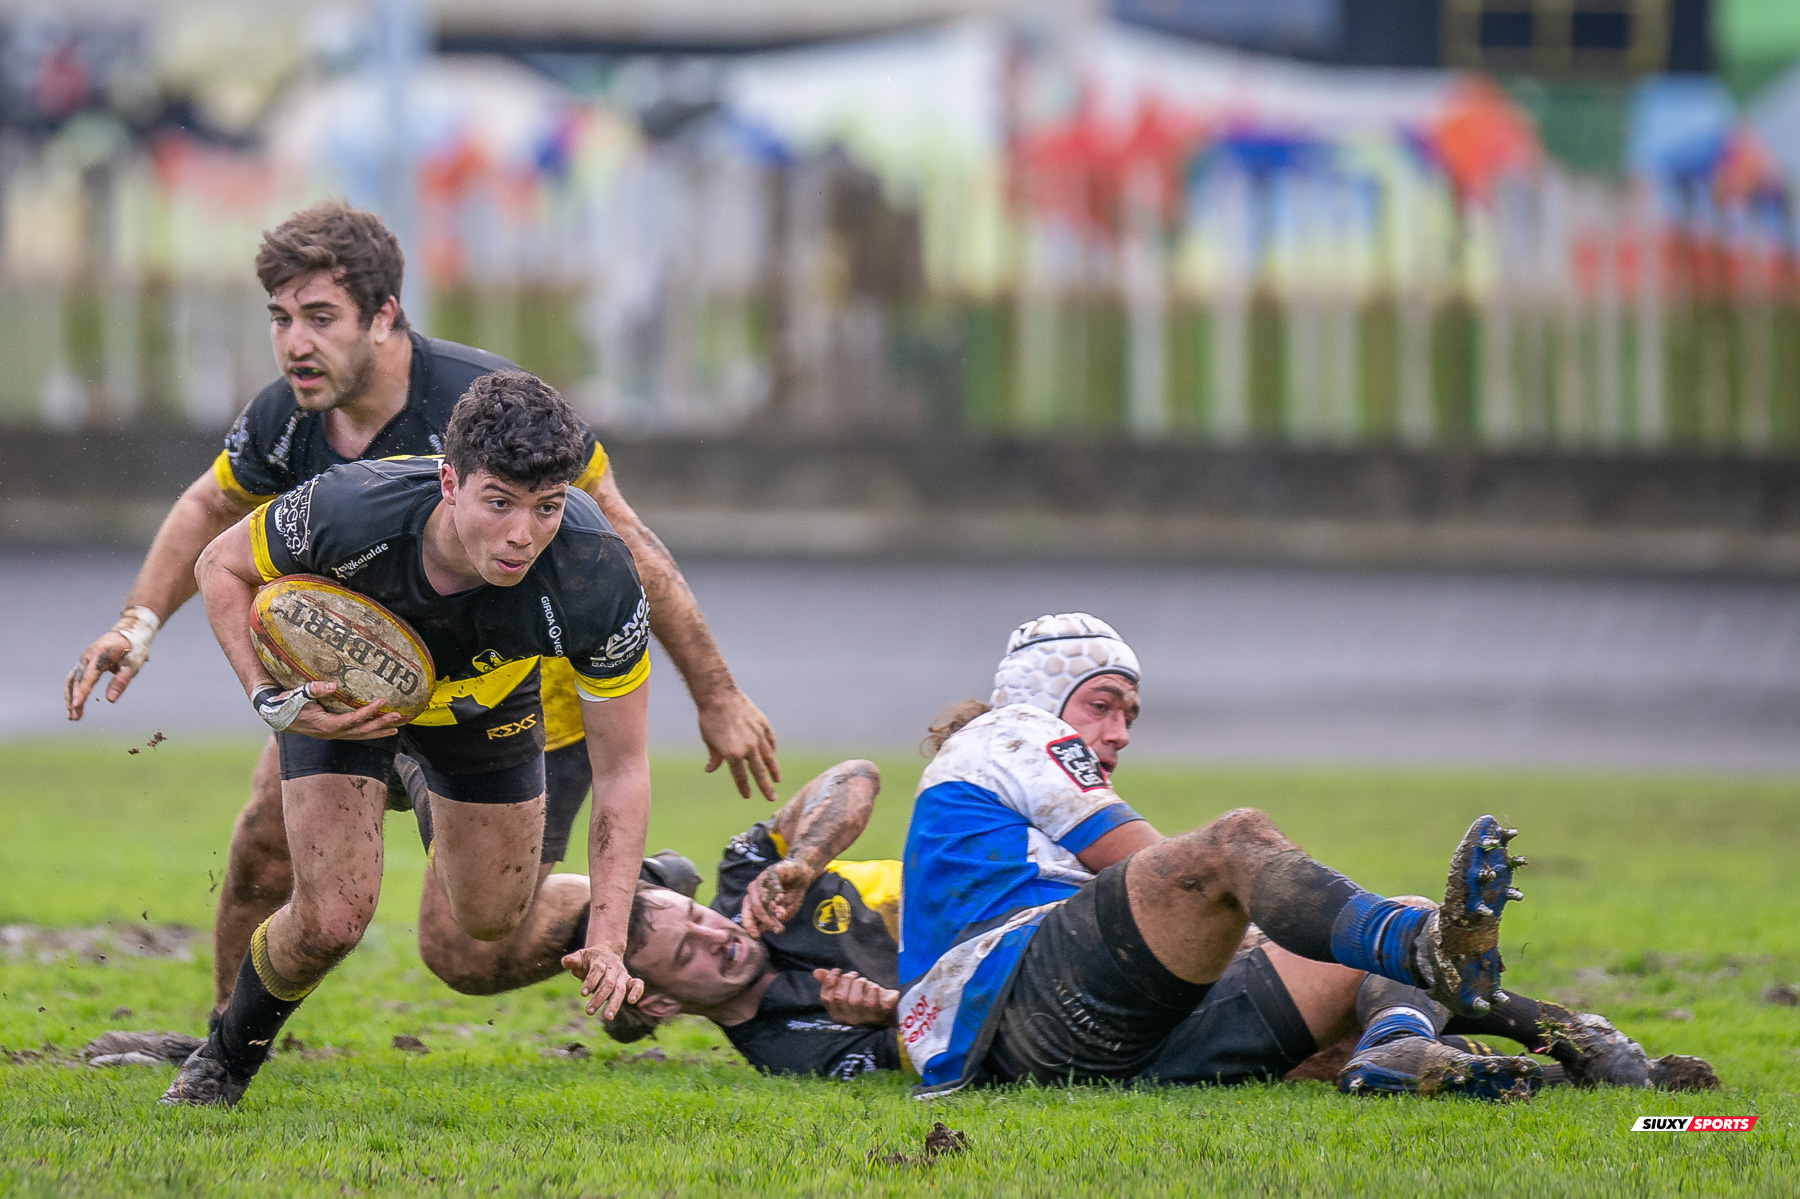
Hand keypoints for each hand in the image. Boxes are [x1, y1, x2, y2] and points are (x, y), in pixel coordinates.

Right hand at [66, 623, 151, 719]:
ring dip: (71, 698)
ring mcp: (84, 659)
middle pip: (77, 680)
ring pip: (72, 680)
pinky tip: (74, 705)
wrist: (129, 633)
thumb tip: (110, 700)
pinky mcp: (84, 663)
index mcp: (100, 654)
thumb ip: (121, 681)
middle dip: (75, 699)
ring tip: (72, 717)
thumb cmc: (133, 649)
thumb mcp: (133, 664)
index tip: (77, 705)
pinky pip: (75, 678)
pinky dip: (73, 692)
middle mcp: (88, 656)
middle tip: (74, 718)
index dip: (83, 691)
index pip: (89, 675)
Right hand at [265, 682, 407, 740]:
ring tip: (396, 728)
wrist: (275, 717)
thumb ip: (314, 689)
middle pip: (361, 731)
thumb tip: (333, 685)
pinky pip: (355, 734)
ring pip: (360, 735)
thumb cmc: (286, 704)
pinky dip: (369, 732)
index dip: (368, 712)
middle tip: (398, 716)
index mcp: (325, 725)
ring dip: (378, 731)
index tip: (382, 701)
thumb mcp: (297, 695)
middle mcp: (332, 733)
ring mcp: (333, 734)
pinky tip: (380, 729)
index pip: (352, 720)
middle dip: (380, 724)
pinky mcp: (333, 732)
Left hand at [561, 945, 644, 1018]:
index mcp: (600, 960)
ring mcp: (622, 974)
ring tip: (608, 1017)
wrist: (606, 952)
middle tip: (589, 1012)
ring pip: (620, 988)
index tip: (582, 994)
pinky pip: (637, 984)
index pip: (597, 970)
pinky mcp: (629, 980)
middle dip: (599, 998)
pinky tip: (631, 1002)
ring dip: (615, 1003)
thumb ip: (572, 961)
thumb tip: (564, 961)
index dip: (590, 981)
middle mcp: (613, 967)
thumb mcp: (580, 958)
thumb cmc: (589, 960)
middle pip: (608, 983)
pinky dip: (637, 991)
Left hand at [698, 688, 780, 801]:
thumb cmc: (710, 719)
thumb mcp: (709, 741)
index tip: (747, 796)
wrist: (718, 696)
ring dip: (773, 770)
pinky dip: (772, 749)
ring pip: (769, 757)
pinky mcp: (763, 724)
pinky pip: (770, 740)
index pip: (740, 776)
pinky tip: (773, 754)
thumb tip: (710, 769)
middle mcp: (748, 748)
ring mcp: (758, 736)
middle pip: (759, 772)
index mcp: (733, 754)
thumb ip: (715, 758)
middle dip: (765, 787)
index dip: (744, 788)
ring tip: (777, 779)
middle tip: (772, 798)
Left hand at [740, 857, 812, 936]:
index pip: (747, 915)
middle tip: (774, 927)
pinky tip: (781, 898)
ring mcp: (761, 881)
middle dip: (763, 919)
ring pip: (759, 898)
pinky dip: (774, 893)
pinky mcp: (770, 872)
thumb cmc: (792, 894)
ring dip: (770, 909)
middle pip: (752, 907)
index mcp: (754, 902)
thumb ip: (776, 920)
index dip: (750, 926)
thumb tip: (771, 930)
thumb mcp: (785, 912)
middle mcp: (754, 891)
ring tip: (781, 913)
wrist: (803, 875)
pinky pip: (768, 885)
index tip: (757, 936)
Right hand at [814, 969, 898, 1025]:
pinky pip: (871, 1002)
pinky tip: (874, 988)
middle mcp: (849, 1019)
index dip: (830, 981)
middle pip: (839, 997)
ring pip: (854, 1000)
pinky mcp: (878, 1015)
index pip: (826, 998)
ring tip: (864, 981)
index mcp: (838, 1013)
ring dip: (859, 983)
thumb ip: (832, 981)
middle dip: (846, 980)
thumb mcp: (848, 988)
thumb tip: (816, 972)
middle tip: (854, 975)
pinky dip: (872, 990)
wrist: (890, 1006)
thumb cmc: (866, 996)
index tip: (837, 971)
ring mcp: (863, 1018)